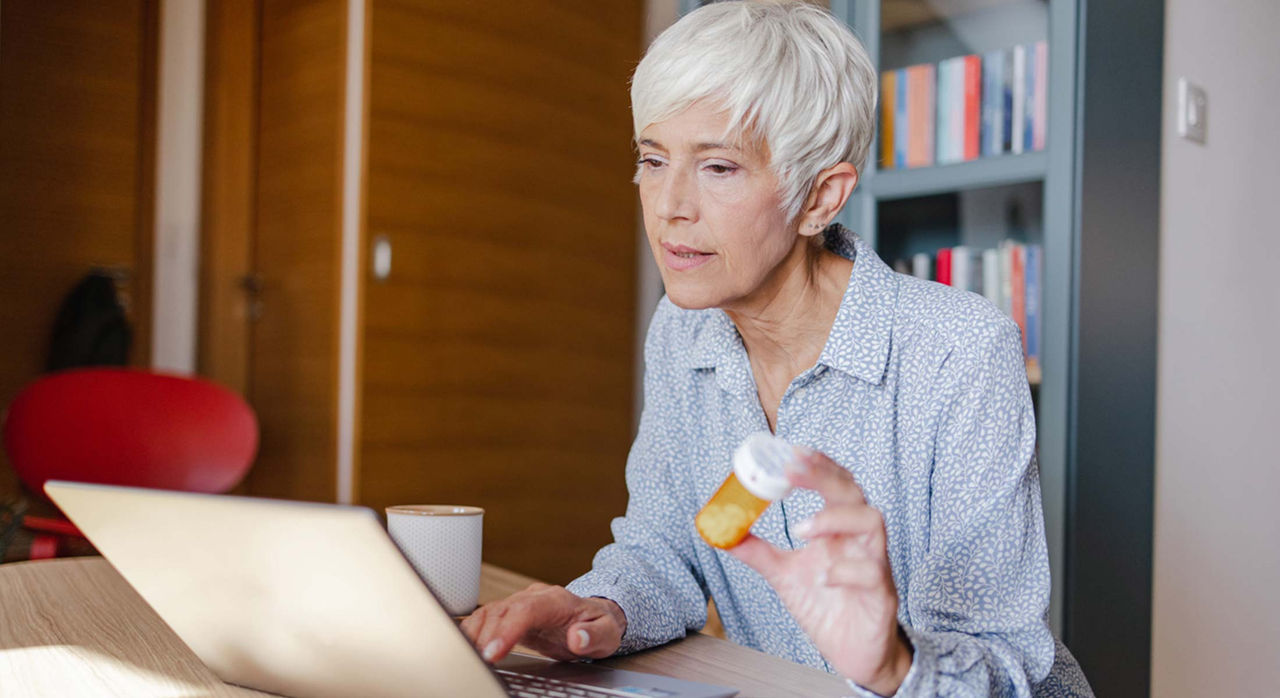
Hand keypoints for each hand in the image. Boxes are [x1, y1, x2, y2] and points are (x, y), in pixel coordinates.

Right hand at [459, 583, 625, 663]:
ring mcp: (520, 603)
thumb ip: (594, 635)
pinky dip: (473, 630)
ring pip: (489, 612)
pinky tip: (465, 645)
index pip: (526, 610)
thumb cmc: (599, 625)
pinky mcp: (511, 613)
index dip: (507, 629)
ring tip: (466, 655)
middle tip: (476, 660)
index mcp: (556, 600)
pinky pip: (486, 617)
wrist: (593, 616)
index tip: (494, 651)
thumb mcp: (607, 633)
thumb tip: (578, 637)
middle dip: (485, 636)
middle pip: (502, 610)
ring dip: (474, 633)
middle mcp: (534, 597)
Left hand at [729, 449, 911, 694]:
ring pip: (873, 522)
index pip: (836, 484)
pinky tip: (823, 578)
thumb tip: (722, 533)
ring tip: (802, 529)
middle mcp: (859, 541)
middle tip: (792, 472)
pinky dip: (846, 571)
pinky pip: (872, 572)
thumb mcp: (784, 575)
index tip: (791, 453)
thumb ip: (758, 552)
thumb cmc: (826, 606)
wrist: (853, 653)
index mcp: (838, 530)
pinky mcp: (882, 595)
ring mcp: (875, 565)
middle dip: (824, 477)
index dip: (819, 465)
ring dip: (835, 518)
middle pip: (854, 493)